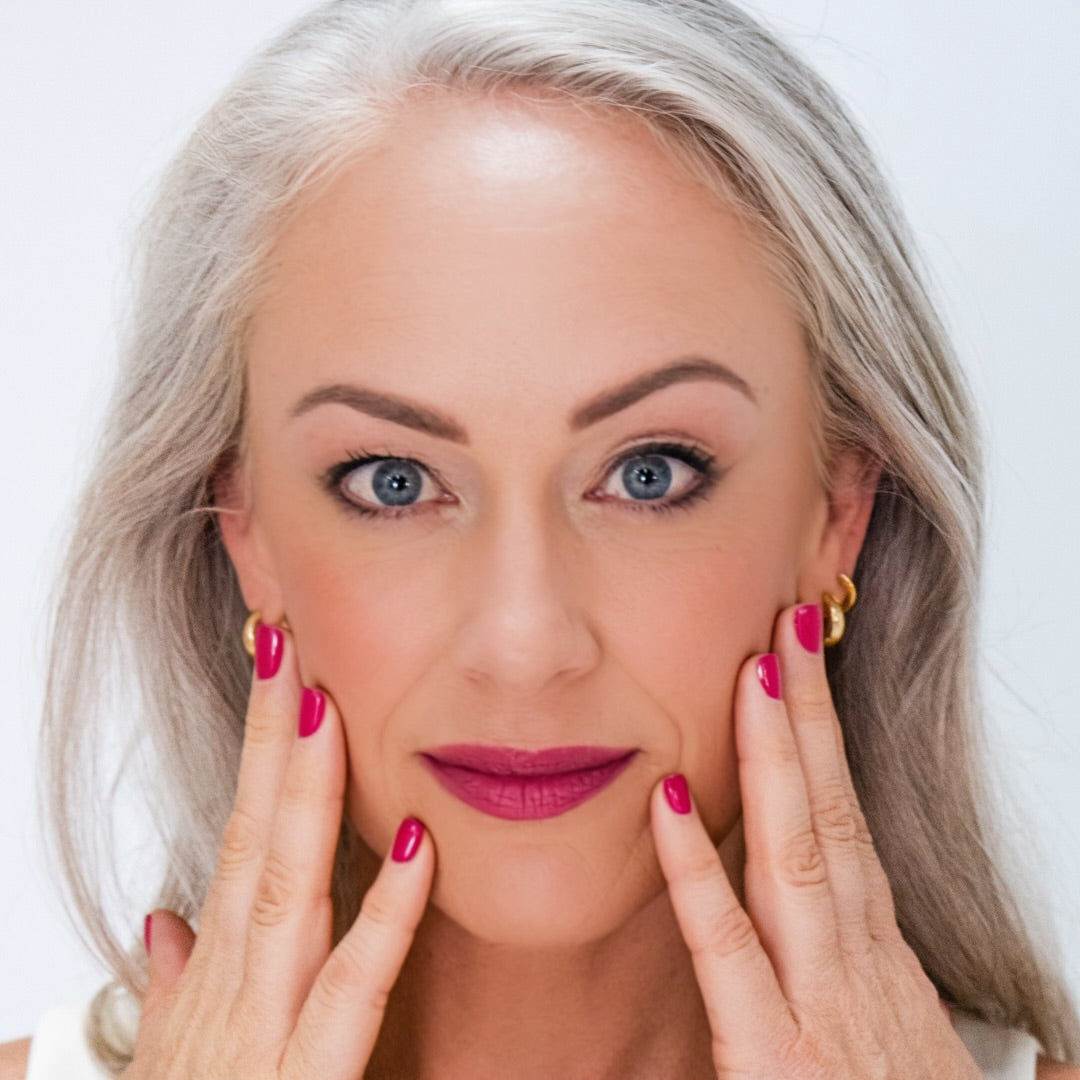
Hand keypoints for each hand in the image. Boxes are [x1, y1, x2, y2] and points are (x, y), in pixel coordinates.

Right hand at [123, 624, 434, 1078]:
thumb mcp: (174, 1058)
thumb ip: (174, 990)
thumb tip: (167, 922)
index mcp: (219, 971)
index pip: (242, 833)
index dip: (259, 748)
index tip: (276, 667)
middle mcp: (232, 984)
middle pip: (256, 836)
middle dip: (271, 735)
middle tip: (286, 639)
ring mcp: (260, 1030)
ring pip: (286, 889)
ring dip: (305, 793)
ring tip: (323, 702)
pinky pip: (350, 991)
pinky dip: (383, 916)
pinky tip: (420, 845)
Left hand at [650, 602, 979, 1078]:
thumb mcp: (925, 1068)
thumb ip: (935, 1018)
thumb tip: (990, 1009)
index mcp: (877, 964)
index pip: (848, 828)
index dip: (824, 746)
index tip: (801, 670)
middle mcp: (857, 967)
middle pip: (830, 816)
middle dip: (808, 715)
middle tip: (790, 622)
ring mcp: (825, 1006)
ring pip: (797, 856)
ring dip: (775, 757)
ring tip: (756, 668)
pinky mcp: (778, 1059)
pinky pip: (730, 950)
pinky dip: (699, 871)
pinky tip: (668, 804)